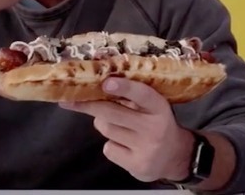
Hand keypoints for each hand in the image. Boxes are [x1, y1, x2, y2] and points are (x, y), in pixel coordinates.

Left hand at [59, 78, 194, 181]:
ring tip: (115, 123)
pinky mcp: (136, 164)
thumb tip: (101, 79)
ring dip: (103, 123)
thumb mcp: (153, 107)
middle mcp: (154, 127)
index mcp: (160, 107)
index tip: (106, 82)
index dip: (125, 87)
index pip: (143, 95)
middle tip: (70, 100)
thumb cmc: (157, 123)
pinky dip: (111, 144)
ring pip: (107, 129)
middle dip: (89, 105)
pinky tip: (123, 144)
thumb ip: (134, 95)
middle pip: (113, 113)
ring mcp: (145, 147)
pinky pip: (109, 149)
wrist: (175, 156)